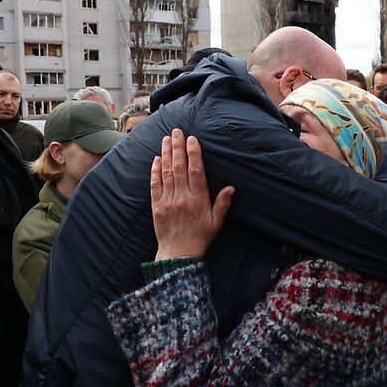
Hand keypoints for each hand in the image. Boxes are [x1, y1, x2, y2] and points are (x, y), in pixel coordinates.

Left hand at [151, 129, 234, 260]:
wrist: (178, 255)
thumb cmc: (200, 237)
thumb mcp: (217, 222)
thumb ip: (223, 204)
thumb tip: (231, 187)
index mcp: (199, 200)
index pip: (196, 171)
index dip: (193, 153)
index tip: (192, 139)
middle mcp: (182, 198)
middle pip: (179, 167)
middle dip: (177, 147)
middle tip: (177, 131)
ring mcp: (168, 201)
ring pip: (166, 173)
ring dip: (166, 154)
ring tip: (166, 138)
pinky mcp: (157, 206)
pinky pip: (155, 185)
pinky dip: (155, 171)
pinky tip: (156, 159)